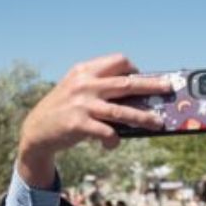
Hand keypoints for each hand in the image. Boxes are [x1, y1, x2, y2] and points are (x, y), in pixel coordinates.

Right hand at [17, 54, 170, 184]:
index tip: (143, 77)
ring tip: (158, 123)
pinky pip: (107, 133)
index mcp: (85, 70)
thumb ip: (99, 87)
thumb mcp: (76, 90)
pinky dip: (114, 140)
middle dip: (152, 86)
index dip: (134, 69)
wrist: (36, 131)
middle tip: (169, 89)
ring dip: (144, 117)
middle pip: (127, 83)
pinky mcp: (79, 125)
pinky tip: (112, 144)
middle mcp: (85, 84)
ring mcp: (82, 104)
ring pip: (122, 111)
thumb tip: (137, 97)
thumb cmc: (63, 110)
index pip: (117, 61)